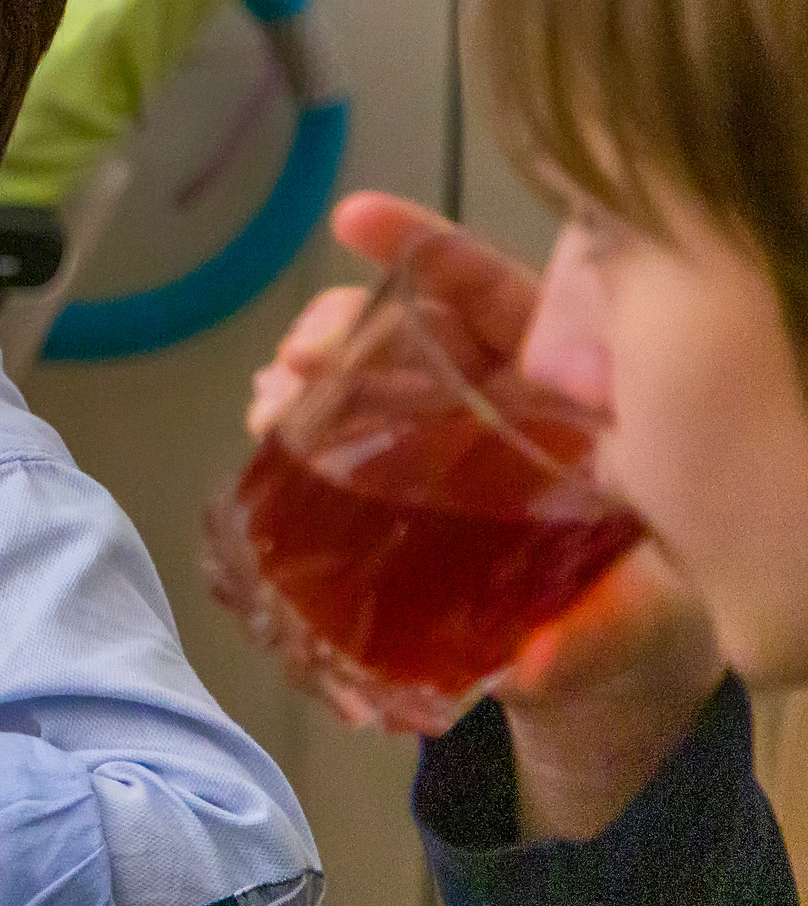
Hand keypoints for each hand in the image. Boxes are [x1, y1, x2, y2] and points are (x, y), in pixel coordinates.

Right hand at [246, 196, 724, 831]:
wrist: (606, 686)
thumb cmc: (644, 620)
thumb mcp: (637, 617)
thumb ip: (593, 632)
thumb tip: (528, 660)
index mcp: (568, 401)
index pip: (496, 300)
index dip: (427, 252)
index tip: (354, 219)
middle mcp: (498, 407)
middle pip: (409, 332)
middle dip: (340, 326)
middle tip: (297, 360)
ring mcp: (440, 450)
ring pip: (363, 381)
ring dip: (304, 376)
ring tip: (268, 400)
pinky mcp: (396, 498)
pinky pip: (339, 448)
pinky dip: (294, 432)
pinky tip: (262, 430)